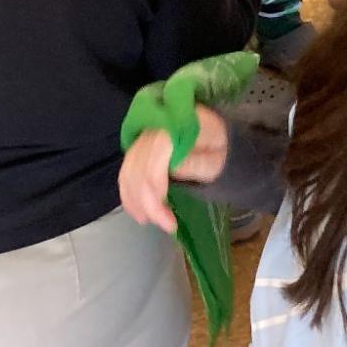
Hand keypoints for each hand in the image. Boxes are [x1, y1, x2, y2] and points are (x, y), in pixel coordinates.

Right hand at [118, 105, 228, 233]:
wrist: (218, 140)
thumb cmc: (220, 151)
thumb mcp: (217, 159)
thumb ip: (196, 162)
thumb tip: (172, 168)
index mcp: (182, 122)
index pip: (158, 149)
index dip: (156, 181)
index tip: (166, 208)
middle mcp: (158, 124)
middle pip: (140, 163)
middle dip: (148, 200)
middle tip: (166, 224)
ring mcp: (146, 134)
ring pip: (129, 169)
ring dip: (136, 201)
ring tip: (151, 222)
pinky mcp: (138, 147)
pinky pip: (126, 170)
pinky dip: (129, 194)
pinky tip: (138, 212)